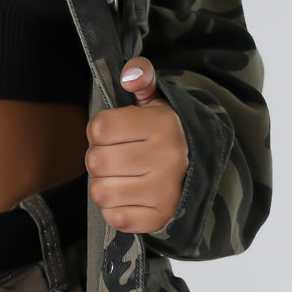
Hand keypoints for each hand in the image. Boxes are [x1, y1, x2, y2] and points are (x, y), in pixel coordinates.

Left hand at [84, 57, 188, 232]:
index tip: (113, 132)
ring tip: (121, 176)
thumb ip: (140, 76)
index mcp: (163, 125)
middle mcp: (169, 159)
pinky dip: (115, 208)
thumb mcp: (154, 99)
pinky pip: (114, 217)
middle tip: (116, 156)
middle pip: (96, 162)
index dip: (98, 130)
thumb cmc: (162, 133)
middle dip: (99, 158)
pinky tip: (129, 196)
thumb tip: (130, 73)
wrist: (195, 169)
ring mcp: (166, 192)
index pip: (98, 128)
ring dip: (104, 185)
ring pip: (100, 192)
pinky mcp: (160, 218)